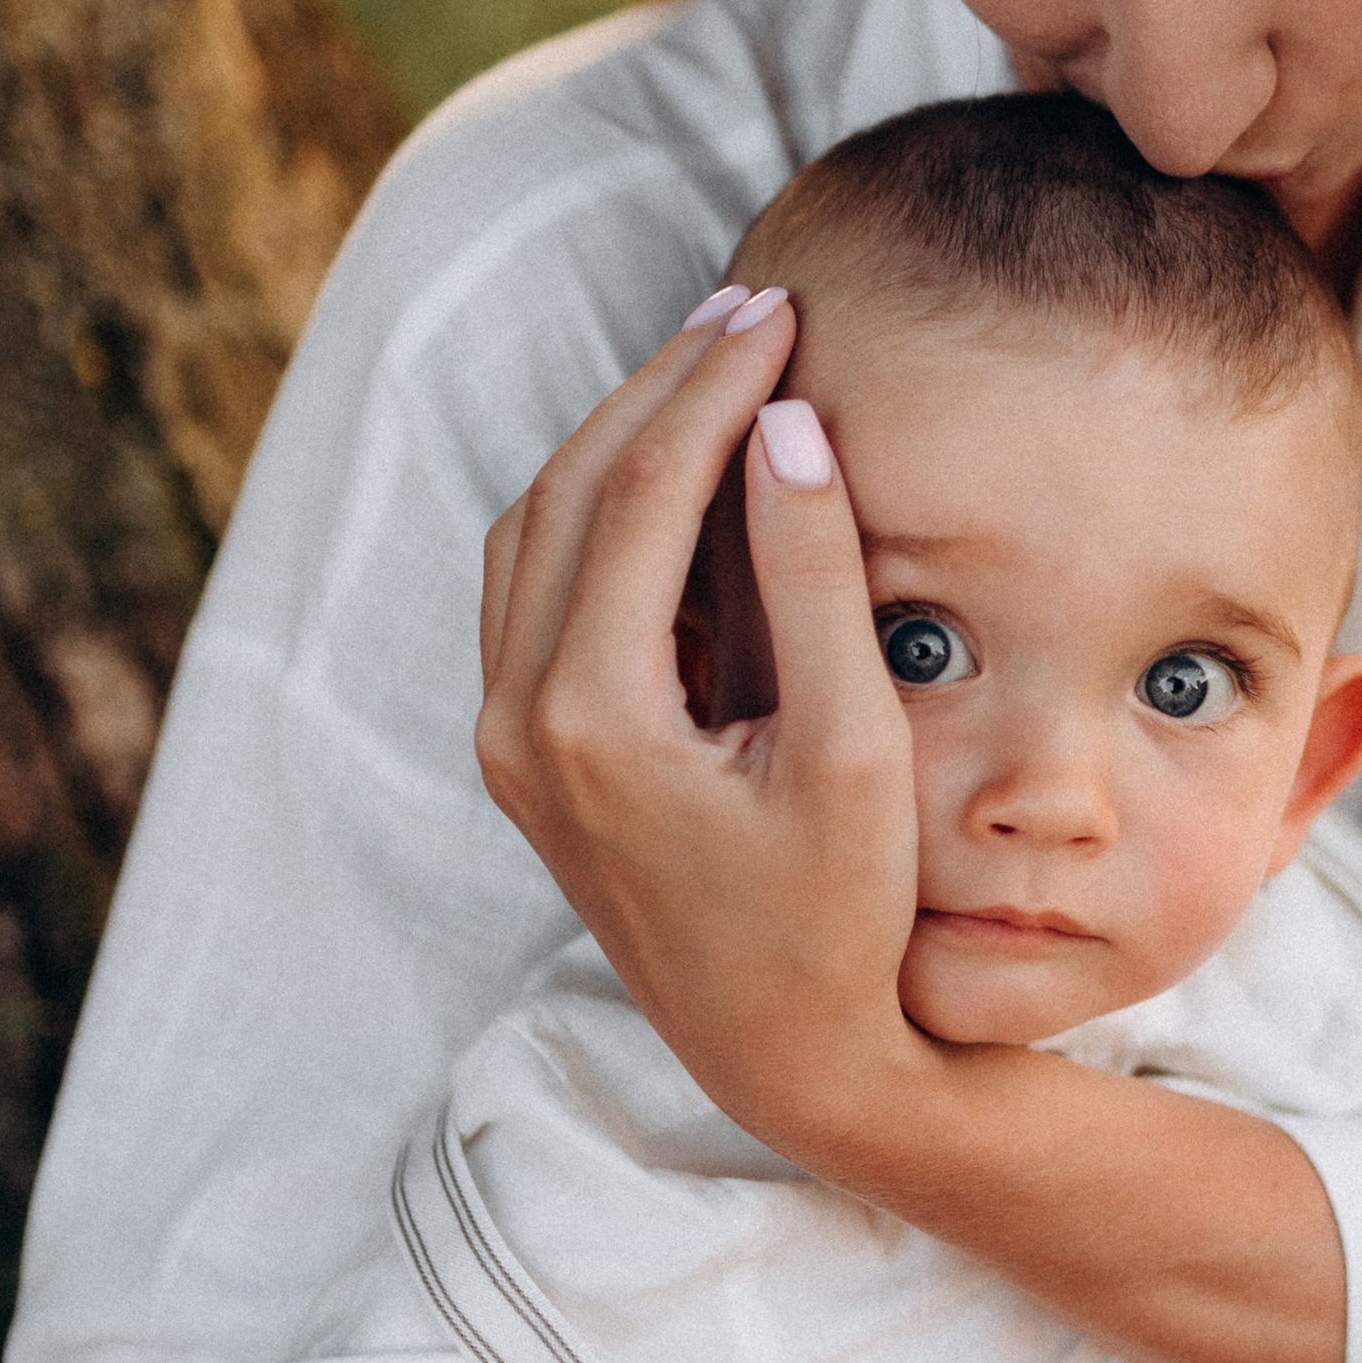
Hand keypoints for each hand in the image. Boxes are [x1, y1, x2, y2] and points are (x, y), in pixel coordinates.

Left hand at [475, 295, 935, 1158]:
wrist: (783, 1054)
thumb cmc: (840, 919)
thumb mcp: (852, 750)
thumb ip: (812, 583)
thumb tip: (787, 429)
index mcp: (589, 718)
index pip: (641, 493)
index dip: (715, 386)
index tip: (785, 310)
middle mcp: (519, 722)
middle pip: (572, 492)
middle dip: (662, 387)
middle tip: (754, 308)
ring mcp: (509, 742)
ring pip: (537, 532)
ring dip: (620, 440)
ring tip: (717, 366)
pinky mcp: (527, 755)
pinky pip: (538, 589)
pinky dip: (600, 511)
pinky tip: (678, 475)